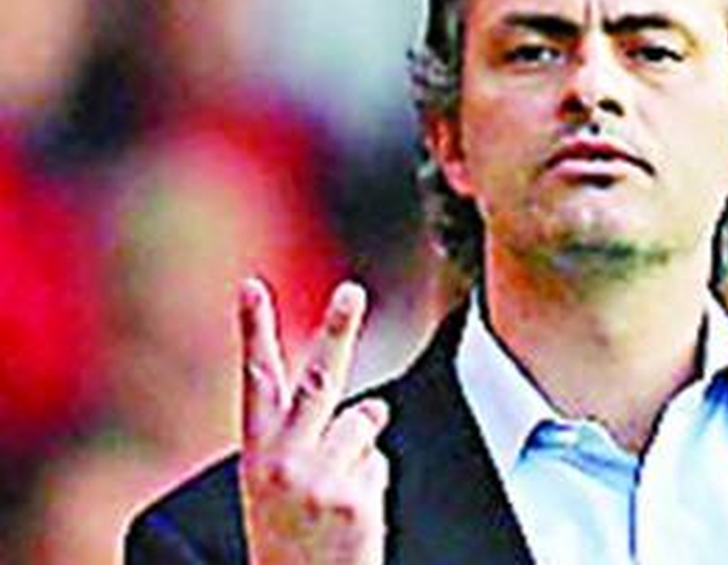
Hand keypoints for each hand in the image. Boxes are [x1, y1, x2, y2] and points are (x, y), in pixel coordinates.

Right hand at [237, 278, 388, 564]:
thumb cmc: (289, 541)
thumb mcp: (278, 487)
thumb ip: (314, 440)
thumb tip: (377, 406)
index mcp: (256, 454)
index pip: (257, 380)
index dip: (254, 331)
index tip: (251, 285)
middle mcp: (282, 461)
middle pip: (319, 380)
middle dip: (337, 330)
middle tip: (352, 292)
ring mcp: (318, 479)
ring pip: (365, 420)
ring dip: (362, 449)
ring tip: (336, 497)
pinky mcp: (353, 497)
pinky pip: (379, 462)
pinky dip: (371, 484)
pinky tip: (351, 518)